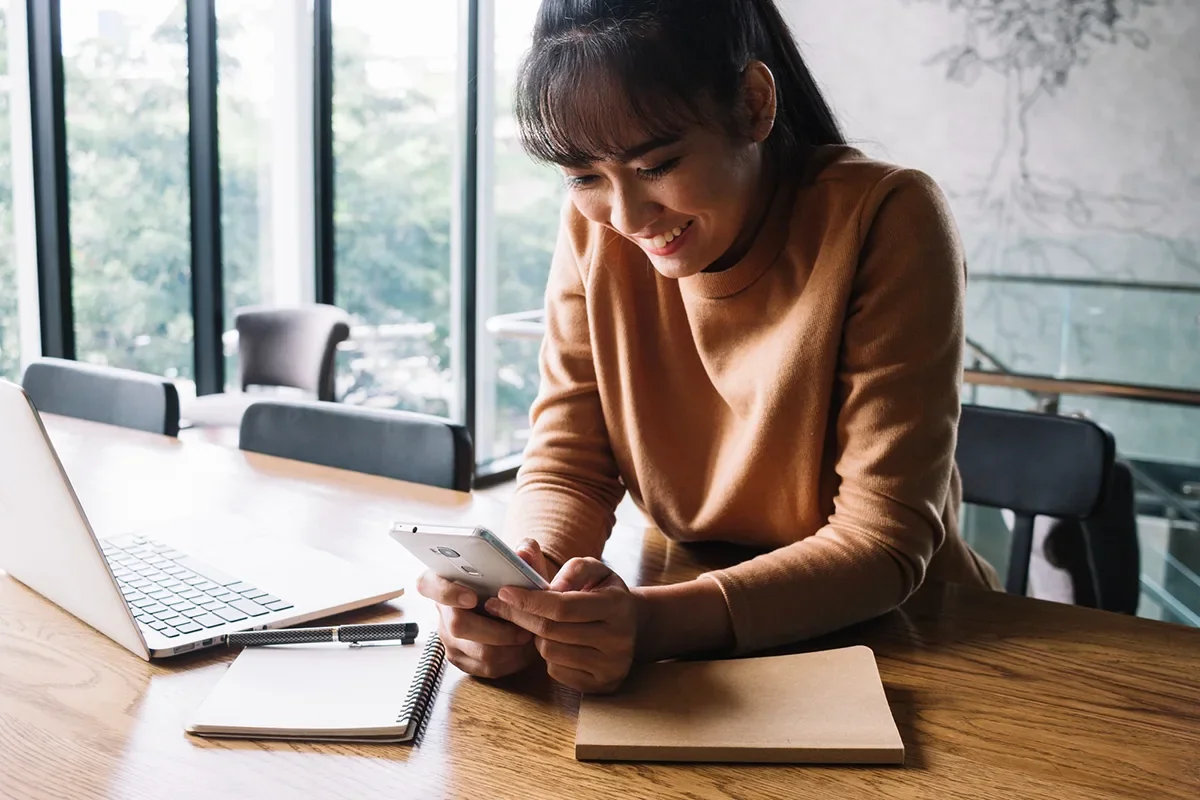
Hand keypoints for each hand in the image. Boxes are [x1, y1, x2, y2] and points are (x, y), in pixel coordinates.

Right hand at [415, 538, 553, 679]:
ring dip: (508, 646)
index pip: (428, 584)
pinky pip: (486, 667)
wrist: (519, 608)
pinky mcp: (463, 659)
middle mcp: (443, 611)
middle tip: (521, 626)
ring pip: (478, 651)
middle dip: (495, 629)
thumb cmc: (515, 582)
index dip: (446, 592)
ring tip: (528, 636)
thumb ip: (526, 553)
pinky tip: (523, 649)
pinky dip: (510, 660)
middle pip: (458, 625)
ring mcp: (450, 638)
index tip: (472, 597)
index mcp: (446, 580)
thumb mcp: (523, 563)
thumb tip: (524, 553)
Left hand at [485, 557, 635, 693]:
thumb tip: (551, 588)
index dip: (529, 600)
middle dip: (521, 616)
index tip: (504, 593)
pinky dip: (548, 656)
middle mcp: (618, 639)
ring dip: (537, 636)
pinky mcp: (602, 685)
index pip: (562, 607)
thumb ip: (573, 570)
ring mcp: (612, 665)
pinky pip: (556, 672)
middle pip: (551, 631)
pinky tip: (556, 643)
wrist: (633, 625)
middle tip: (500, 606)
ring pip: (550, 652)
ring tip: (542, 624)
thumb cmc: (604, 593)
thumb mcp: (595, 570)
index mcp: (617, 605)